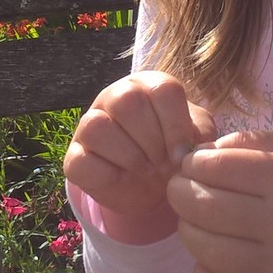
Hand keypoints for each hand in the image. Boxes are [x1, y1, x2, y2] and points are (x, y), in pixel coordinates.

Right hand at [64, 70, 215, 243]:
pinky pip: (81, 161)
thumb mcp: (195, 139)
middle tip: (165, 164)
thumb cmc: (174, 152)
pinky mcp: (73, 157)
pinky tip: (124, 180)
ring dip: (130, 156)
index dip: (176, 125)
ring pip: (98, 126)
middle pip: (128, 101)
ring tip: (148, 172)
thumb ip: (200, 135)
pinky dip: (108, 175)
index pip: (163, 89)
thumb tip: (194, 146)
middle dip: (153, 141)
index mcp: (148, 85)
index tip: (183, 155)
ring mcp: (88, 124)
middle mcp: (114, 96)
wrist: (152, 187)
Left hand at [168, 129, 272, 272]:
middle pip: (205, 208)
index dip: (193, 162)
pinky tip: (208, 258)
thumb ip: (247, 142)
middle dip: (179, 192)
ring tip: (193, 219)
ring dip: (187, 230)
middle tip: (180, 187)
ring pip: (206, 251)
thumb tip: (198, 153)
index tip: (192, 162)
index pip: (218, 167)